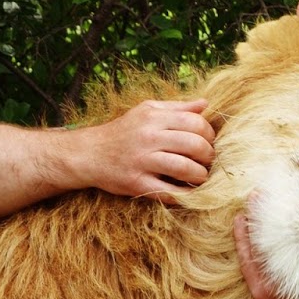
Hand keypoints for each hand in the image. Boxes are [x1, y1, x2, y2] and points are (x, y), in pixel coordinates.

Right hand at [79, 99, 216, 202]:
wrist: (88, 153)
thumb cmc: (123, 131)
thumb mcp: (147, 111)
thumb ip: (177, 108)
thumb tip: (206, 104)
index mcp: (154, 117)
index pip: (195, 123)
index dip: (210, 135)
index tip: (209, 143)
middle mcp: (148, 137)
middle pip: (194, 145)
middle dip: (209, 156)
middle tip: (209, 162)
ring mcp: (142, 161)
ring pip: (184, 168)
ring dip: (201, 176)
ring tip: (201, 177)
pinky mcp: (136, 183)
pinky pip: (168, 192)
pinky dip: (185, 195)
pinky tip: (191, 193)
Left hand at [234, 212, 298, 298]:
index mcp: (283, 290)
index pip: (262, 256)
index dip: (255, 230)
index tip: (254, 207)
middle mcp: (266, 288)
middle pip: (251, 250)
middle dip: (252, 221)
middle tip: (254, 195)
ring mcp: (261, 288)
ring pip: (247, 255)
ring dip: (248, 230)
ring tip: (250, 205)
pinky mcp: (261, 288)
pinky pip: (248, 263)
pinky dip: (245, 244)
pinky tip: (245, 226)